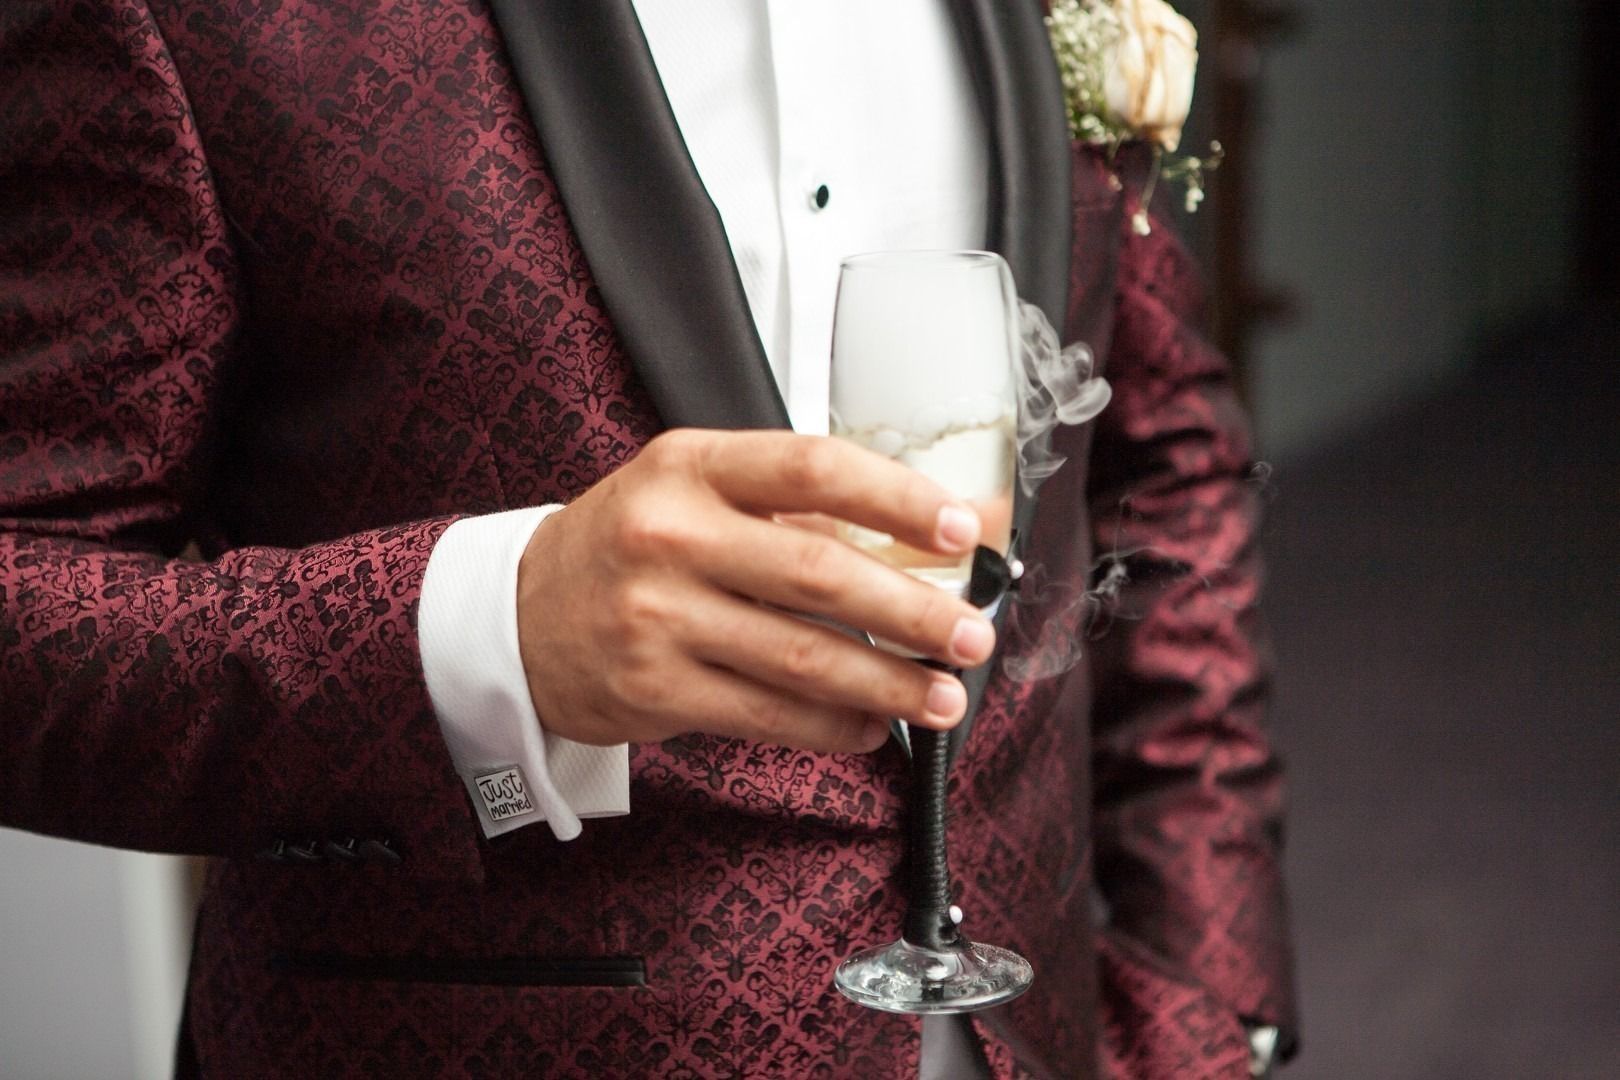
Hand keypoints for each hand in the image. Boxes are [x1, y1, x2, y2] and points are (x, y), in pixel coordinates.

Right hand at [516, 429, 996, 753]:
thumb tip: (929, 535)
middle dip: (914, 610)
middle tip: (971, 635)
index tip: (961, 529)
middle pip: (820, 572)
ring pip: (802, 656)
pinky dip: (832, 725)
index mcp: (690, 466)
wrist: (517, 616)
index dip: (898, 498)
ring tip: (940, 697)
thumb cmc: (625, 545)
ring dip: (887, 682)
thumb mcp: (694, 491)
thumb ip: (798, 508)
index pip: (813, 468)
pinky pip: (767, 713)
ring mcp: (658, 615)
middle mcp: (670, 534)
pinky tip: (870, 725)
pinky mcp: (654, 689)